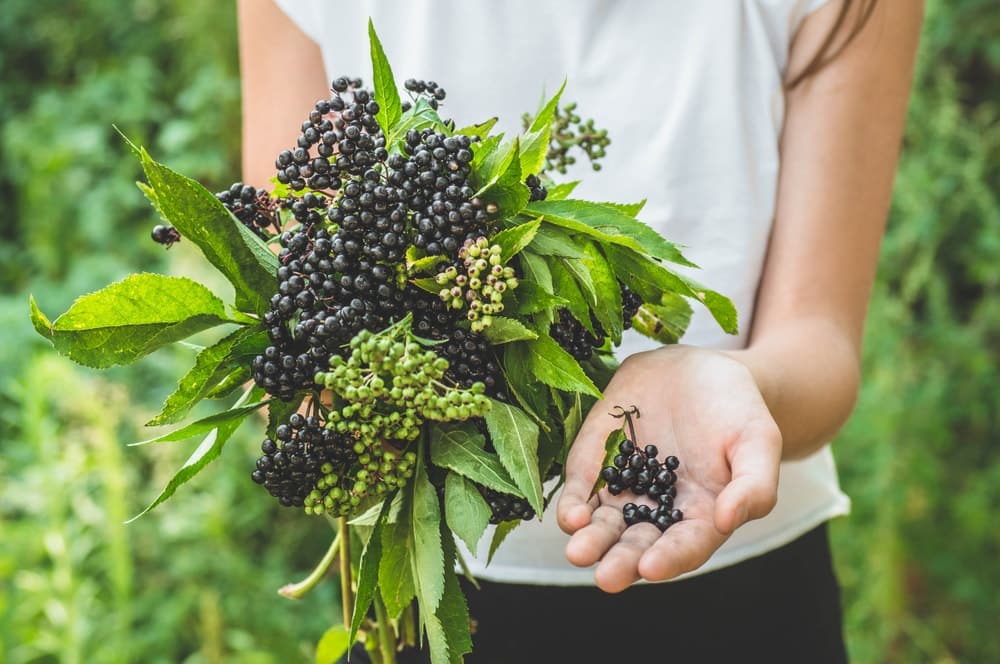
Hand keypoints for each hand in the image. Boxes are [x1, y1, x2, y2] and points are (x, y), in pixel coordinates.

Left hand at [556, 345, 781, 591]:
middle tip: (606, 577)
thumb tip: (727, 520)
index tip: (651, 567)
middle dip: (620, 562)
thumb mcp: (758, 441)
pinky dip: (573, 505)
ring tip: (578, 551)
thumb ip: (753, 485)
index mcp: (701, 516)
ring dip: (591, 541)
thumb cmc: (737, 409)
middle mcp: (658, 511)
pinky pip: (582, 489)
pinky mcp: (597, 462)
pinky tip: (570, 516)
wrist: (699, 370)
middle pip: (637, 545)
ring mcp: (624, 488)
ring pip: (603, 526)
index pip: (685, 547)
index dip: (669, 559)